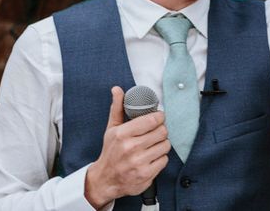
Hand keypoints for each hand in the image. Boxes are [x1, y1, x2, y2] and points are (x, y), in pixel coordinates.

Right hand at [84, 87, 170, 208]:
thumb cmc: (111, 152)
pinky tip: (151, 157)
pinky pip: (164, 160)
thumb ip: (117, 108)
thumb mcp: (112, 129)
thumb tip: (117, 89)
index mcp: (122, 134)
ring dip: (162, 144)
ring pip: (165, 145)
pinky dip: (160, 158)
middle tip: (155, 132)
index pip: (152, 119)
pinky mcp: (145, 176)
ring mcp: (138, 163)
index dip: (159, 116)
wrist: (104, 181)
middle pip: (162, 131)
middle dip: (161, 130)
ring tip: (153, 144)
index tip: (158, 117)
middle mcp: (130, 148)